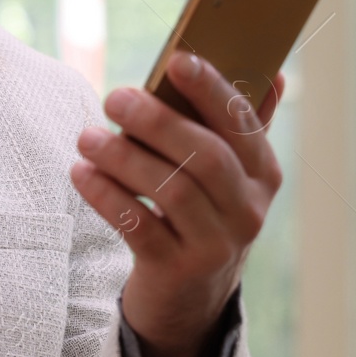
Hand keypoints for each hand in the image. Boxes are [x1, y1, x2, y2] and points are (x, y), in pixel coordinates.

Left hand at [68, 51, 284, 356]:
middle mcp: (248, 209)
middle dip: (157, 122)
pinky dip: (108, 197)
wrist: (191, 296)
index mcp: (262, 172)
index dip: (211, 88)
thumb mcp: (228, 173)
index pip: (241, 122)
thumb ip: (240, 124)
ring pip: (172, 191)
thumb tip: (274, 71)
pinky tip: (81, 174)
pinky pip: (140, 227)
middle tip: (113, 98)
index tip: (176, 60)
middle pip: (206, 156)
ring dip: (124, 159)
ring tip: (86, 138)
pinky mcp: (179, 271)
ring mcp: (217, 244)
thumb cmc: (202, 211)